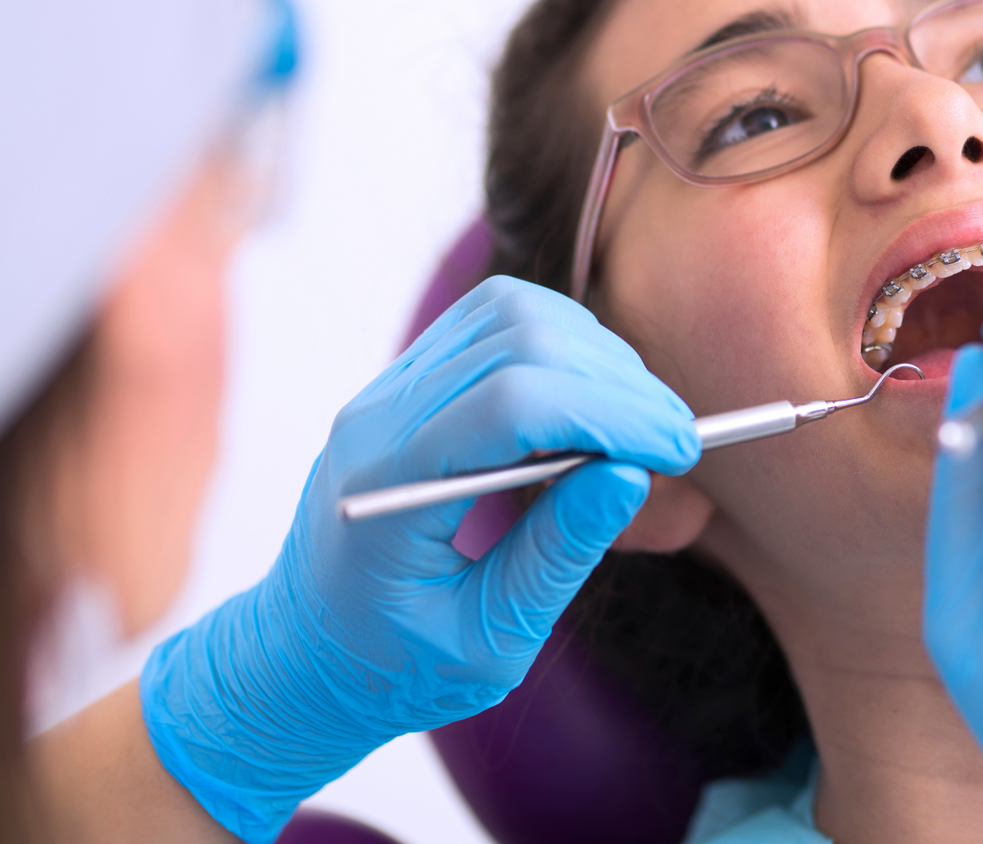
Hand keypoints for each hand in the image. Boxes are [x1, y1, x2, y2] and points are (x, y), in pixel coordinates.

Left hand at [141, 276, 699, 842]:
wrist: (302, 657)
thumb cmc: (389, 668)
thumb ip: (554, 556)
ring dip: (592, 355)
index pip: (514, 402)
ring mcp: (385, 390)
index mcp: (387, 485)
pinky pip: (490, 324)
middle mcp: (378, 417)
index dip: (613, 414)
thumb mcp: (485, 642)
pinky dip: (559, 346)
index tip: (680, 451)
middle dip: (617, 382)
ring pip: (507, 314)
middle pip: (517, 339)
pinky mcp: (405, 383)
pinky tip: (592, 405)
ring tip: (638, 426)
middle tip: (677, 442)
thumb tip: (630, 476)